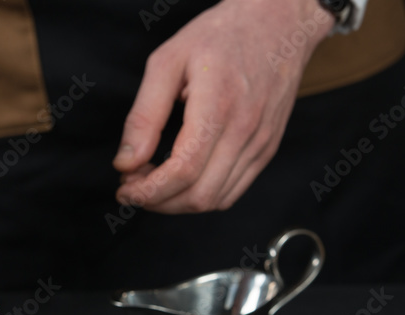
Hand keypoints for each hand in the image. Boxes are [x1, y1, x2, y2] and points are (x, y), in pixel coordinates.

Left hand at [113, 0, 334, 212]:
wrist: (279, 21)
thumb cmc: (221, 35)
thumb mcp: (168, 62)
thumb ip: (144, 115)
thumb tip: (127, 161)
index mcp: (218, 105)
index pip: (183, 170)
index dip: (149, 191)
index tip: (125, 189)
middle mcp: (245, 130)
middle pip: (199, 195)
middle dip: (159, 202)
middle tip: (134, 186)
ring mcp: (260, 143)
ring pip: (216, 200)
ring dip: (178, 203)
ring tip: (154, 182)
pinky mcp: (267, 149)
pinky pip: (233, 191)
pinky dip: (202, 196)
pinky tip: (182, 179)